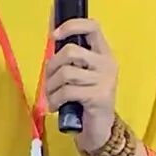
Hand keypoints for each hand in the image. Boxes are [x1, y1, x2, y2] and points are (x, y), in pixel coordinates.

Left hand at [44, 19, 118, 152]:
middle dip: (51, 66)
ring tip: (51, 96)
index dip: (71, 25)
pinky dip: (54, 99)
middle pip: (70, 51)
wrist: (101, 129)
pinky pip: (67, 91)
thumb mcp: (82, 73)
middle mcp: (107, 63)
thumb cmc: (86, 98)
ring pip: (65, 72)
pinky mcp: (98, 96)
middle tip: (48, 80)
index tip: (54, 35)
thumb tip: (52, 35)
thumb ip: (72, 57)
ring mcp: (105, 80)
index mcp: (104, 52)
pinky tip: (54, 106)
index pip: (92, 26)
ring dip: (50, 86)